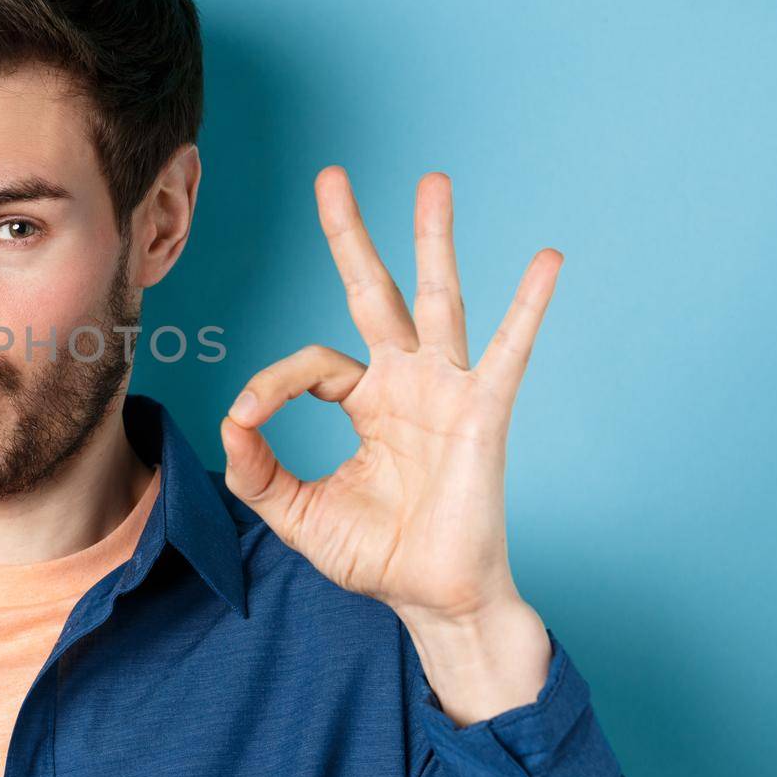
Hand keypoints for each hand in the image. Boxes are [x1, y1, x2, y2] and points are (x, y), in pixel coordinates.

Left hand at [220, 167, 559, 628]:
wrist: (431, 601)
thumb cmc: (375, 556)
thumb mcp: (295, 512)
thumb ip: (256, 468)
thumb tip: (228, 420)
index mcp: (366, 402)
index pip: (312, 365)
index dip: (272, 383)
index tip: (249, 416)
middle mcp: (406, 383)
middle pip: (376, 292)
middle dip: (352, 234)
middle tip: (332, 175)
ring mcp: (447, 391)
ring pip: (439, 300)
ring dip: (435, 240)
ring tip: (432, 181)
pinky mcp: (484, 413)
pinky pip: (510, 350)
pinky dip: (529, 306)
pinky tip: (547, 259)